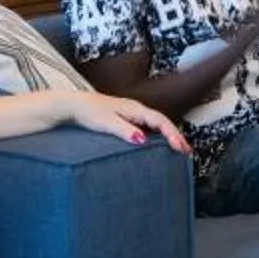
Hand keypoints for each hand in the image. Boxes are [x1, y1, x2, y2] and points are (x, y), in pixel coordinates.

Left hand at [52, 90, 185, 153]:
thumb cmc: (88, 111)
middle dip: (176, 136)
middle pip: (162, 122)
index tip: (181, 148)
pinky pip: (147, 127)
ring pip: (156, 124)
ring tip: (177, 149)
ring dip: (168, 136)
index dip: (173, 135)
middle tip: (186, 152)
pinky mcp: (124, 119)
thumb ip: (125, 131)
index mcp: (135, 109)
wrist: (72, 105)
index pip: (161, 121)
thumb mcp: (107, 123)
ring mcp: (131, 114)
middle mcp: (136, 110)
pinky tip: (156, 144)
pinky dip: (157, 135)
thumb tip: (143, 140)